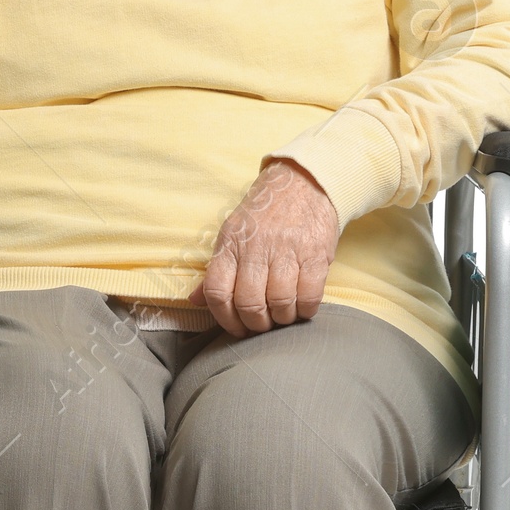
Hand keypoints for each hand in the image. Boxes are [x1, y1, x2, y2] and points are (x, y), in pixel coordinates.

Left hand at [191, 159, 339, 338]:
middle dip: (256, 324)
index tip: (237, 328)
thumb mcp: (233, 234)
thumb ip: (217, 269)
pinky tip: (302, 307)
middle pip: (249, 302)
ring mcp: (287, 249)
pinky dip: (306, 309)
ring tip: (283, 316)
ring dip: (282, 319)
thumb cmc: (265, 214)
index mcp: (230, 243)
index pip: (217, 291)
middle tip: (262, 326)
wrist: (304, 182)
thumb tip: (194, 300)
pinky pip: (310, 295)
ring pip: (280, 302)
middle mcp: (256, 246)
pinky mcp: (316, 253)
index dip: (225, 319)